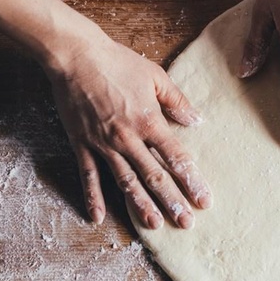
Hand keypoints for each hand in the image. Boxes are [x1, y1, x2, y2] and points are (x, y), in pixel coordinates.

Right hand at [47, 31, 211, 228]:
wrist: (75, 55)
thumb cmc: (117, 62)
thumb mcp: (155, 76)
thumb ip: (177, 101)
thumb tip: (197, 120)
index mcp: (149, 122)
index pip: (176, 158)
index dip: (192, 180)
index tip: (204, 200)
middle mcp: (128, 139)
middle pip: (154, 176)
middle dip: (172, 201)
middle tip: (186, 223)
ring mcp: (103, 144)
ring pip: (125, 181)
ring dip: (140, 205)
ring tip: (154, 225)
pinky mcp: (81, 144)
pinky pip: (88, 175)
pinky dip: (93, 197)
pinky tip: (98, 217)